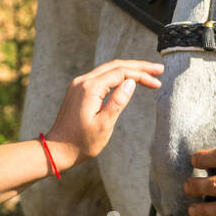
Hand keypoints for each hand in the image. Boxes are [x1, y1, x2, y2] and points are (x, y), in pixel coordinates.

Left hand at [45, 59, 163, 170]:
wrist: (57, 149)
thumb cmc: (81, 142)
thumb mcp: (104, 125)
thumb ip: (118, 102)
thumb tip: (131, 82)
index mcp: (90, 88)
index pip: (121, 73)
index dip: (141, 75)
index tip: (157, 82)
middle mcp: (83, 81)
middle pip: (115, 66)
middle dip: (138, 66)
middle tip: (158, 69)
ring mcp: (79, 84)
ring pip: (108, 69)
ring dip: (129, 69)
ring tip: (148, 72)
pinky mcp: (78, 89)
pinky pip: (101, 76)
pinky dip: (117, 75)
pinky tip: (128, 79)